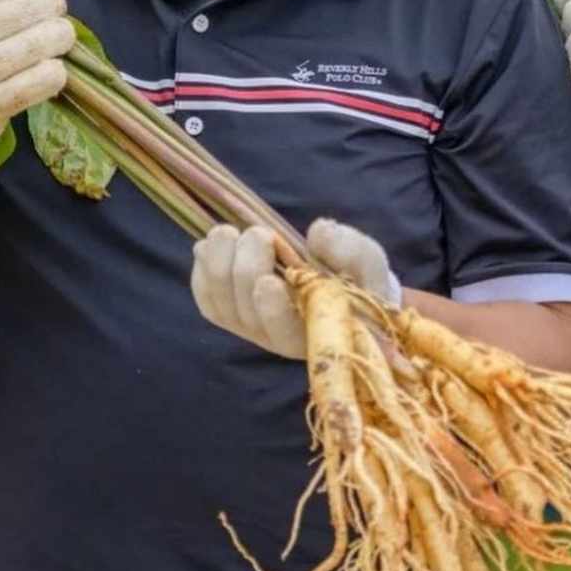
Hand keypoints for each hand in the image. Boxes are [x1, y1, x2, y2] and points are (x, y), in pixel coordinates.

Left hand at [191, 218, 401, 359]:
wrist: (341, 284)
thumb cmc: (358, 279)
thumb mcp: (369, 263)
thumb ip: (353, 251)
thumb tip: (320, 231)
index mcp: (314, 335)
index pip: (286, 335)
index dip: (273, 312)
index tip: (270, 280)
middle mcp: (277, 338)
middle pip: (246, 313)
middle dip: (246, 268)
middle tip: (259, 232)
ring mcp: (250, 327)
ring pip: (220, 303)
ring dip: (219, 263)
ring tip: (230, 231)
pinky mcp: (230, 312)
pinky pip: (205, 298)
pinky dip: (202, 269)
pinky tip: (211, 246)